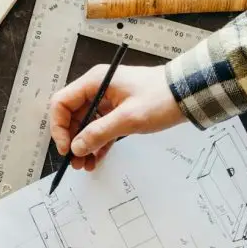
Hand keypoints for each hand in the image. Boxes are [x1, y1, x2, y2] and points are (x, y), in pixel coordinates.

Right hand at [50, 65, 183, 169]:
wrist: (188, 94)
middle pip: (72, 116)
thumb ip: (99, 133)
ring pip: (85, 125)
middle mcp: (97, 89)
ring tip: (86, 165)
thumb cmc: (160, 98)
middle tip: (75, 162)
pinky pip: (100, 128)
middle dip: (72, 140)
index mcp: (94, 82)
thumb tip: (77, 148)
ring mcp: (107, 100)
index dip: (59, 127)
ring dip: (84, 145)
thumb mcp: (128, 118)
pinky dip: (97, 143)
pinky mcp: (118, 111)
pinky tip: (97, 159)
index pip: (62, 103)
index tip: (66, 147)